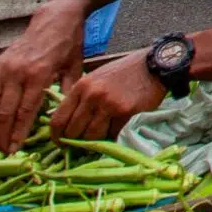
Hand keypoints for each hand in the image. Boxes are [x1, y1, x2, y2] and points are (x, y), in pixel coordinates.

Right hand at [0, 12, 85, 150]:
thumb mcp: (75, 68)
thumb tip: (63, 119)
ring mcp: (3, 68)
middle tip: (3, 152)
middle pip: (2, 112)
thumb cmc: (68, 44)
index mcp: (39, 74)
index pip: (23, 112)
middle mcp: (17, 72)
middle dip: (0, 136)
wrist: (55, 18)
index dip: (17, 134)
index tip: (14, 151)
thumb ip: (68, 93)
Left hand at [50, 51, 167, 143]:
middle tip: (82, 144)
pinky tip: (117, 128)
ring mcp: (108, 104)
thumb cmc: (123, 73)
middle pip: (73, 131)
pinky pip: (112, 133)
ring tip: (101, 137)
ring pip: (91, 137)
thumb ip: (81, 98)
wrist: (154, 66)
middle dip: (76, 141)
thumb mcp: (96, 79)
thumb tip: (68, 123)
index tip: (61, 143)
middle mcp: (91, 95)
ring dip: (95, 141)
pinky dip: (112, 135)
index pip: (58, 119)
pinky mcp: (124, 112)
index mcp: (81, 86)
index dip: (56, 136)